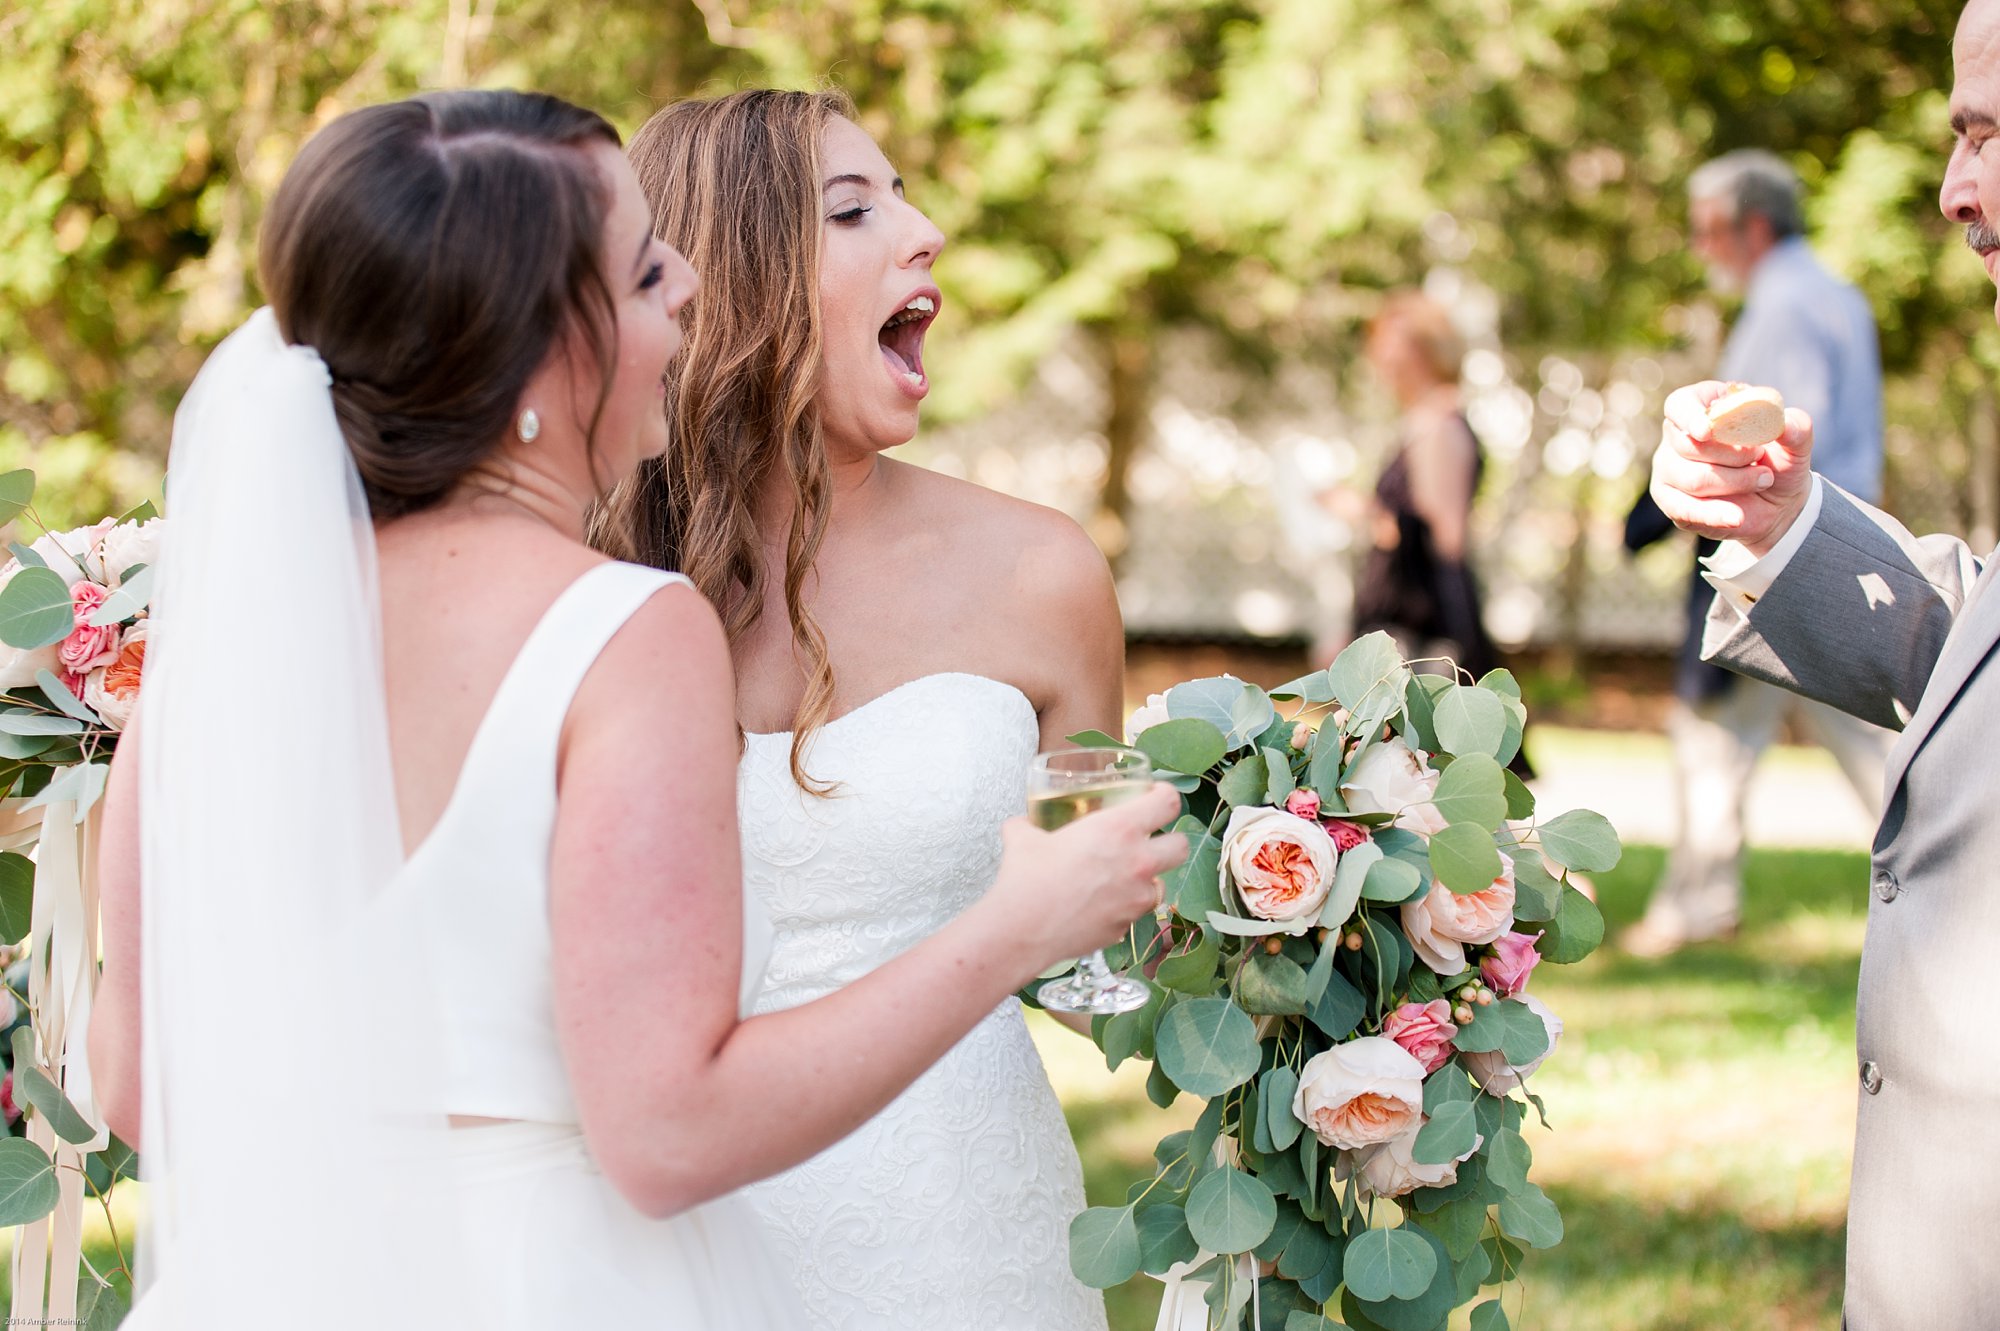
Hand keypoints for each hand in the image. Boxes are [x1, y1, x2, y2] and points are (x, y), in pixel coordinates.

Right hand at [986, 783, 1187, 975]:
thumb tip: (1021, 824)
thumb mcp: (1024, 838)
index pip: (1167, 802)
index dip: (1165, 795)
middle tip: (1149, 840)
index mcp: (1118, 829)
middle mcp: (1137, 862)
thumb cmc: (1026, 880)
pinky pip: (1135, 913)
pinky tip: (1100, 906)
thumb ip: (1028, 825)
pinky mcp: (1126, 927)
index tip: (1155, 796)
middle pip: (1180, 845)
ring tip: (1122, 879)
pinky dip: (1124, 908)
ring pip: (1161, 885)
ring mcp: (1136, 899)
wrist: (1022, 930)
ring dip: (1147, 879)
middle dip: (1169, 841)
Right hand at [1650, 380, 1814, 557]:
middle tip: (1760, 457)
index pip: (1679, 405)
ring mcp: (1669, 469)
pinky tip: (1737, 516)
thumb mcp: (1796, 444)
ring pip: (1693, 479)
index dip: (1690, 416)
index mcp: (1703, 407)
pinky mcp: (1670, 501)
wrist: (1777, 504)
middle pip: (1688, 445)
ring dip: (1735, 482)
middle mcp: (1678, 436)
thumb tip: (1786, 423)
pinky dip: (1715, 513)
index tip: (1707, 430)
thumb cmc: (1779, 462)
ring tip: (1762, 480)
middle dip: (1731, 455)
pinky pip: (1686, 509)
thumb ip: (1797, 428)